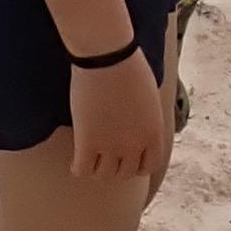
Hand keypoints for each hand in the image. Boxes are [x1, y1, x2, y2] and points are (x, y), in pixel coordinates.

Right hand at [67, 51, 171, 187]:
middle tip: (106, 153)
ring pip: (104, 174)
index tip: (128, 158)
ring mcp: (111, 146)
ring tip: (90, 155)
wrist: (108, 56)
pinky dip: (78, 167)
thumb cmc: (129, 65)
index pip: (149, 166)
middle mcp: (135, 145)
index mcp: (153, 132)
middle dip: (117, 164)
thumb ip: (147, 118)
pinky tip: (76, 158)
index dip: (138, 164)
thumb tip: (141, 126)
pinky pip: (82, 170)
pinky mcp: (87, 142)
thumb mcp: (150, 96)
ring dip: (98, 167)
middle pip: (125, 172)